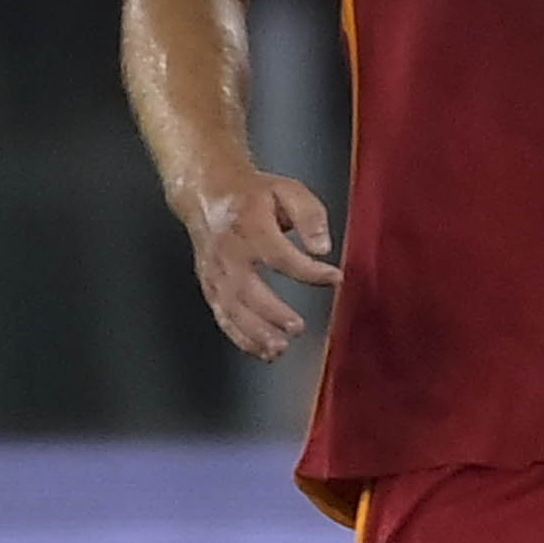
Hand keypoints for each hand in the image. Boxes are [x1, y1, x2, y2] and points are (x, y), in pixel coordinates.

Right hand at [180, 170, 340, 360]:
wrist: (208, 193)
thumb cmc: (255, 194)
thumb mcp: (288, 190)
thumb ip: (310, 216)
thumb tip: (322, 247)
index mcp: (248, 224)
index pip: (278, 254)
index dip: (308, 270)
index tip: (335, 277)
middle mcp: (227, 252)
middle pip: (247, 288)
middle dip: (271, 311)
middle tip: (297, 328)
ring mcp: (215, 271)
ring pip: (231, 308)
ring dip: (254, 332)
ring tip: (279, 348)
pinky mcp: (211, 286)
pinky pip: (223, 315)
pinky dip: (241, 337)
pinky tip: (264, 352)